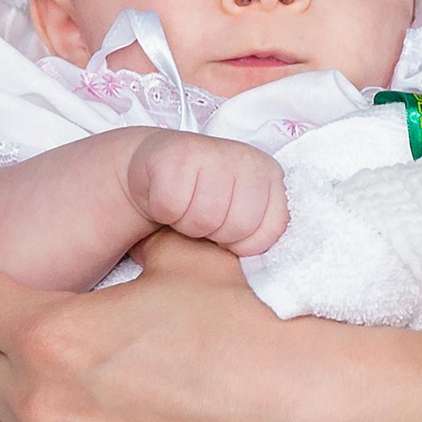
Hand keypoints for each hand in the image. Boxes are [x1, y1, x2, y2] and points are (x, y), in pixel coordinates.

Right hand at [123, 131, 287, 255]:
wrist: (152, 167)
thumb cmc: (198, 198)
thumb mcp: (239, 214)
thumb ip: (260, 231)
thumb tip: (269, 270)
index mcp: (269, 173)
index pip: (269, 231)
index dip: (240, 243)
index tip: (224, 226)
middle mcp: (246, 157)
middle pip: (238, 227)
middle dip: (212, 234)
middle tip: (199, 215)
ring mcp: (212, 151)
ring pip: (204, 220)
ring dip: (185, 225)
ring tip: (183, 206)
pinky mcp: (175, 155)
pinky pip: (171, 208)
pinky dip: (162, 211)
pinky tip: (164, 195)